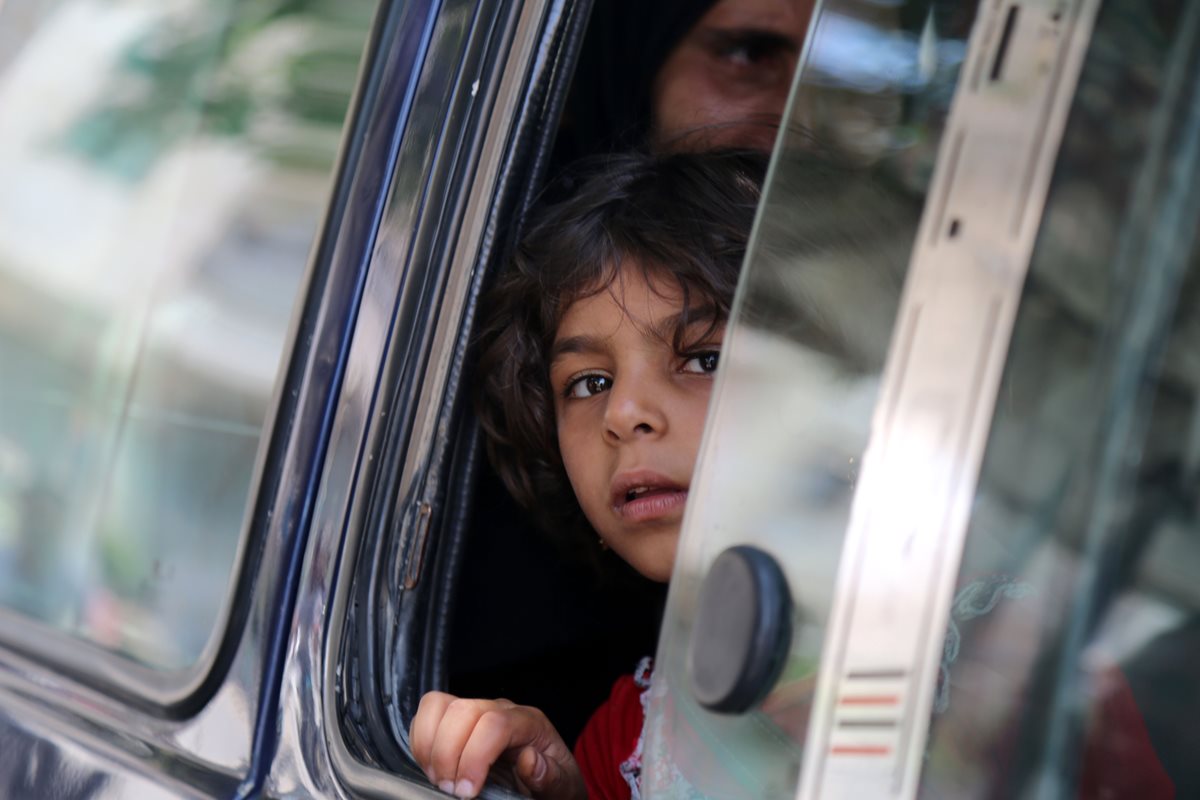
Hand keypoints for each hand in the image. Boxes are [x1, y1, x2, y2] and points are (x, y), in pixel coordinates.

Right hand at [410, 692, 586, 799]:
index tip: (467, 792)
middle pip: (463, 711)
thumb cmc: (553, 781)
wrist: (548, 778)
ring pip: (439, 705)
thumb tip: (529, 760)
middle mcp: (500, 709)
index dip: (474, 757)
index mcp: (529, 722)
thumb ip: (551, 776)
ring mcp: (475, 711)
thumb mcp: (563, 786)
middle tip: (451, 790)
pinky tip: (432, 768)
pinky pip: (427, 714)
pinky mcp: (455, 720)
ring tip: (438, 778)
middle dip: (448, 754)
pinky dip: (420, 741)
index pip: (495, 723)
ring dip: (430, 746)